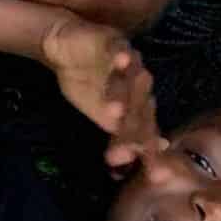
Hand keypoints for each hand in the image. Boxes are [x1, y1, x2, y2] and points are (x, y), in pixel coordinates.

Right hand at [39, 19, 162, 167]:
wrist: (66, 48)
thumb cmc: (87, 84)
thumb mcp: (100, 115)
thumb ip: (120, 136)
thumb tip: (133, 162)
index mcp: (139, 105)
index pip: (146, 132)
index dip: (149, 153)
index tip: (153, 177)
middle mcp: (140, 85)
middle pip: (142, 110)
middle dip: (138, 131)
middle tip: (130, 153)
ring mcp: (130, 63)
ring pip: (131, 81)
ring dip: (124, 95)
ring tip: (116, 113)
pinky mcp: (114, 42)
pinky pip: (118, 49)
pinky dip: (120, 55)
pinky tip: (122, 60)